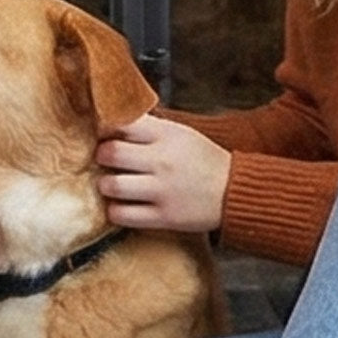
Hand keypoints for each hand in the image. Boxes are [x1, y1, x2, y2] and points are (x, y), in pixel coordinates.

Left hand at [95, 114, 231, 233]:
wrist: (235, 193)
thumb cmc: (206, 162)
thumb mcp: (182, 134)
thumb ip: (150, 128)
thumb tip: (113, 121)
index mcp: (166, 135)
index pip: (120, 122)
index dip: (105, 128)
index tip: (106, 135)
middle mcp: (162, 161)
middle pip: (109, 153)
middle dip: (101, 156)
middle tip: (108, 161)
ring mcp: (162, 190)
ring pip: (111, 185)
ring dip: (106, 185)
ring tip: (113, 185)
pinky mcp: (164, 216)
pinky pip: (122, 215)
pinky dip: (115, 210)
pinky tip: (122, 206)